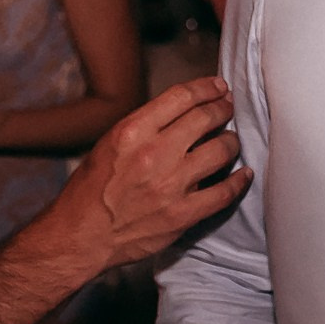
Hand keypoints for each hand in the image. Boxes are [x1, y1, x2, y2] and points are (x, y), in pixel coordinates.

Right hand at [53, 76, 249, 271]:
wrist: (81, 236)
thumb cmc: (91, 190)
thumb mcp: (109, 144)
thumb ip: (145, 128)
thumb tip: (183, 114)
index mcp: (132, 132)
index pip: (181, 97)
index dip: (206, 88)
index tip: (218, 87)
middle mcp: (154, 154)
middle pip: (205, 119)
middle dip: (222, 109)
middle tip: (228, 109)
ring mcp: (171, 185)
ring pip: (221, 150)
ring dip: (231, 142)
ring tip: (231, 141)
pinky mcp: (182, 215)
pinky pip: (224, 193)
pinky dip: (239, 181)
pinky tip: (244, 174)